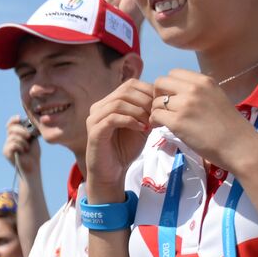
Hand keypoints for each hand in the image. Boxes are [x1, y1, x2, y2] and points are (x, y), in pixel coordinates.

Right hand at [2, 115, 40, 175]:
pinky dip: (21, 146)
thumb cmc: (33, 154)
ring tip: (27, 148)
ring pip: (13, 136)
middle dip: (21, 130)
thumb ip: (28, 130)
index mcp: (14, 135)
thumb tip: (27, 121)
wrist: (32, 166)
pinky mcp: (6, 152)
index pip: (10, 124)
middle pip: (11, 128)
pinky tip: (23, 151)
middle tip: (29, 136)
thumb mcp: (32, 138)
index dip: (13, 120)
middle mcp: (8, 140)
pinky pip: (13, 144)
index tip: (19, 118)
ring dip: (23, 141)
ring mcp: (6, 146)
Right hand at [85, 78, 154, 199]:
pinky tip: (141, 129)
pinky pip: (113, 118)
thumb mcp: (141, 126)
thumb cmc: (125, 148)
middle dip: (145, 101)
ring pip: (119, 103)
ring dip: (139, 111)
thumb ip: (147, 112)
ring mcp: (94, 118)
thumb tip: (163, 99)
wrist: (111, 171)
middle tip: (157, 114)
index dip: (148, 91)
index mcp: (109, 102)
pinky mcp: (94, 131)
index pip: (130, 84)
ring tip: (150, 123)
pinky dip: (130, 121)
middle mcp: (99, 107)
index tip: (162, 105)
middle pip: (125, 91)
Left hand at [152, 69, 257, 177]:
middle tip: (163, 107)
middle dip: (157, 95)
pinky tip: (161, 127)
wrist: (239, 146)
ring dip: (156, 111)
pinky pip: (155, 116)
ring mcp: (185, 105)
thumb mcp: (216, 97)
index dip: (168, 85)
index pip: (173, 73)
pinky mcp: (177, 121)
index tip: (171, 96)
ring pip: (156, 101)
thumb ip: (198, 91)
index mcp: (204, 81)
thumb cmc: (229, 126)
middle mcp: (193, 89)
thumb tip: (177, 91)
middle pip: (160, 82)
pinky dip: (154, 122)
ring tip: (164, 120)